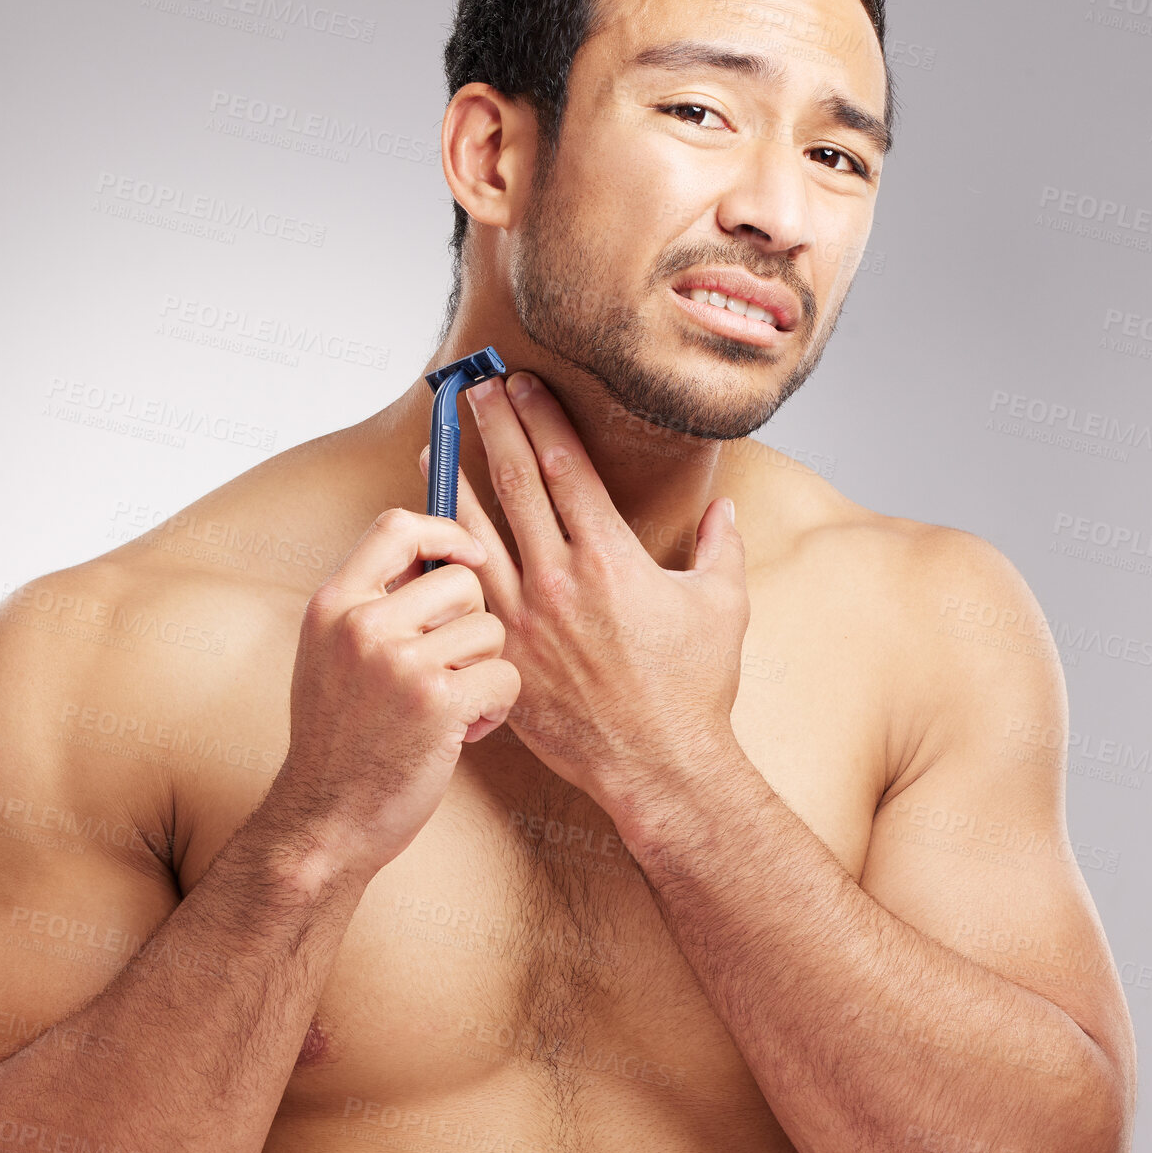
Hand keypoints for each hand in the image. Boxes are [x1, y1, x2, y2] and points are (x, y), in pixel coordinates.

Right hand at [273, 509, 521, 880]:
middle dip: (473, 623)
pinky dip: (497, 707)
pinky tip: (466, 731)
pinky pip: (505, 676)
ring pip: (490, 629)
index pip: (396, 526)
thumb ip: (373, 604)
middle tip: (451, 667)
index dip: (446, 530)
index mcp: (334, 604)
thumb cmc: (339, 739)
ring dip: (485, 670)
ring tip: (453, 705)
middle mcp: (363, 625)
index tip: (470, 553)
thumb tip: (439, 555)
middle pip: (462, 581)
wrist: (324, 821)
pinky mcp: (438, 703)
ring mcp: (400, 664)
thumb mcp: (330, 654)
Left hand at [420, 371, 748, 811]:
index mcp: (612, 558)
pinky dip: (444, 557)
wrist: (660, 767)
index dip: (541, 418)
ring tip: (435, 441)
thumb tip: (724, 510)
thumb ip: (722, 548)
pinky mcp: (503, 654)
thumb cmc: (695, 689)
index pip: (566, 466)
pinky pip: (465, 594)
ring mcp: (524, 619)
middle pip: (516, 484)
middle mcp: (561, 580)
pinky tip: (427, 534)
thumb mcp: (724, 606)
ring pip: (476, 533)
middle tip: (474, 388)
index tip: (524, 385)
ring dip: (453, 481)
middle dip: (494, 428)